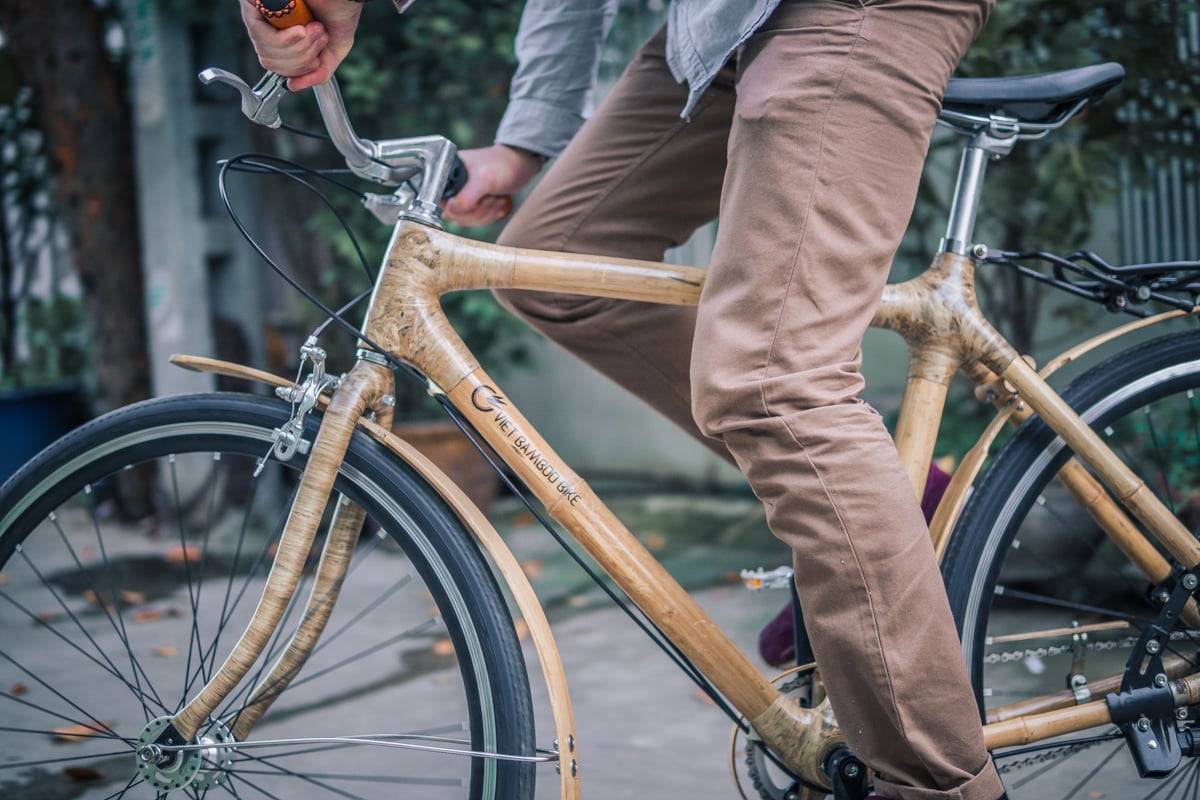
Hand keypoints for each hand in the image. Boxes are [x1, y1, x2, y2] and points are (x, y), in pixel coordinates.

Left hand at [240, 0, 363, 90]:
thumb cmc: (340, 11)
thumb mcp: (332, 52)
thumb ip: (316, 73)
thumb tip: (291, 86)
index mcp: (283, 34)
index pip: (275, 65)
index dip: (296, 70)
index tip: (316, 59)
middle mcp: (269, 24)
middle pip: (269, 61)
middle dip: (300, 58)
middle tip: (318, 37)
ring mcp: (260, 12)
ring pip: (265, 50)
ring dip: (297, 47)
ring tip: (313, 29)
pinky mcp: (255, 3)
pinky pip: (260, 34)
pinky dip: (284, 40)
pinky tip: (300, 30)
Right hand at [442, 145, 544, 226]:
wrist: (520, 164)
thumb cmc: (502, 165)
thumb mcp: (484, 180)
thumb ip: (465, 197)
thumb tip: (451, 211)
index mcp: (447, 175)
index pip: (441, 202)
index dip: (458, 208)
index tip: (476, 200)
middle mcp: (452, 186)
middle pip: (455, 215)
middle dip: (478, 211)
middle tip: (491, 197)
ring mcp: (464, 195)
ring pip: (468, 220)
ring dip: (487, 213)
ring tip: (497, 198)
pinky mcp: (475, 204)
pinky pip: (478, 221)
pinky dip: (492, 215)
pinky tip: (499, 201)